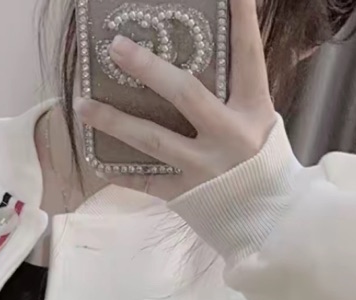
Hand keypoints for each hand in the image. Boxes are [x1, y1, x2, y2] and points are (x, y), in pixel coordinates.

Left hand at [74, 0, 276, 200]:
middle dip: (149, 68)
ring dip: (114, 120)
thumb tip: (212, 53)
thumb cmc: (262, 163)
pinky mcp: (186, 194)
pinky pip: (146, 180)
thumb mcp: (261, 122)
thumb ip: (236, 93)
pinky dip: (120, 170)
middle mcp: (228, 135)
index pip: (247, 56)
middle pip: (185, 94)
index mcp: (253, 110)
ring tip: (83, 104)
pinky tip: (95, 156)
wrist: (272, 221)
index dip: (241, 21)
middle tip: (117, 46)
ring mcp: (205, 167)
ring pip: (153, 139)